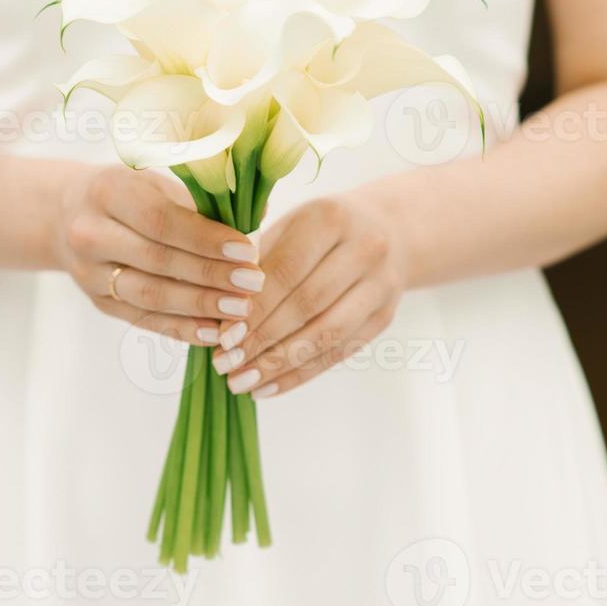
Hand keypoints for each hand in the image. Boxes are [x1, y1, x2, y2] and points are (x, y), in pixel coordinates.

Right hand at [55, 165, 263, 343]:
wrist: (67, 213)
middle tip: (253, 283)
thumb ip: (199, 201)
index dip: (207, 239)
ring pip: (150, 296)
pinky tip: (213, 332)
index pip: (162, 221)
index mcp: (108, 191)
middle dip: (210, 275)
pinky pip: (144, 319)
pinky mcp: (98, 302)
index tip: (247, 250)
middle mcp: (90, 234)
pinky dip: (181, 328)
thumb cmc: (128, 192)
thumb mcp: (155, 181)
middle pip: (157, 261)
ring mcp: (90, 273)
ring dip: (199, 306)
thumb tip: (256, 217)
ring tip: (240, 310)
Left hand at [211, 196, 406, 399]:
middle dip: (262, 339)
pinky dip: (300, 374)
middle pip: (307, 304)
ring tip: (241, 382)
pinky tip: (267, 387)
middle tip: (226, 364)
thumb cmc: (317, 230)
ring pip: (326, 334)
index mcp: (330, 218)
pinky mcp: (384, 316)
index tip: (222, 337)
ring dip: (280, 364)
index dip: (254, 308)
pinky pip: (339, 353)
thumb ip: (255, 262)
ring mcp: (380, 285)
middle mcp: (364, 248)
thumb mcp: (287, 226)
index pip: (287, 271)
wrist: (387, 230)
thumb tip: (219, 316)